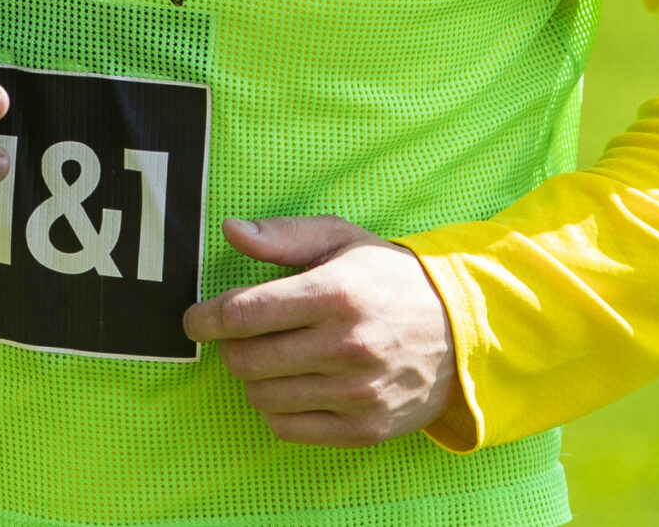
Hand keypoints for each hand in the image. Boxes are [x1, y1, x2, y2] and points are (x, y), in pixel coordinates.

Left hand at [182, 215, 459, 446]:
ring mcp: (356, 392)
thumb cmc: (390, 279)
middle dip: (231, 347)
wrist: (460, 330)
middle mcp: (346, 345)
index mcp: (336, 293)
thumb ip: (283, 236)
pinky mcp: (363, 427)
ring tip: (276, 358)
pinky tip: (294, 386)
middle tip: (244, 336)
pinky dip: (277, 410)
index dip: (206, 318)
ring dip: (256, 378)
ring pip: (261, 397)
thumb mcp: (342, 240)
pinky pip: (287, 428)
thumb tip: (231, 230)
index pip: (243, 314)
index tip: (197, 320)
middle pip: (245, 360)